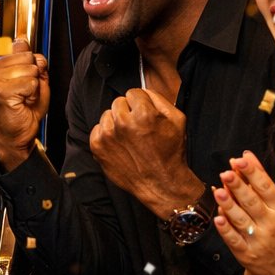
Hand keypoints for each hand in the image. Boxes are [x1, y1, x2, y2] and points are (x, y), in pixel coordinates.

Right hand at [0, 38, 49, 169]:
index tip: (23, 80)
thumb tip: (22, 41)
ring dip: (32, 86)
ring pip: (30, 70)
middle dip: (33, 75)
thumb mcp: (31, 77)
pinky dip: (32, 94)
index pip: (22, 48)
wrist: (19, 133)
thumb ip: (29, 58)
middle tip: (24, 91)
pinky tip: (21, 102)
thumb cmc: (23, 108)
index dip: (31, 64)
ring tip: (22, 97)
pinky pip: (31, 83)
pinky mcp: (0, 91)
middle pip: (28, 57)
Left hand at [89, 88, 200, 216]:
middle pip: (118, 102)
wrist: (160, 183)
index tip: (145, 115)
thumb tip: (142, 91)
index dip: (141, 103)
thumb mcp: (177, 120)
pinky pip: (97, 129)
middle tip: (138, 128)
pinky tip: (119, 145)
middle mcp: (123, 122)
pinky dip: (106, 135)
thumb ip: (159, 98)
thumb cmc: (170, 152)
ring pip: (107, 115)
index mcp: (143, 113)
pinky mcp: (97, 147)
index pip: (133, 92)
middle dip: (128, 111)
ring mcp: (108, 135)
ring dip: (116, 122)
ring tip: (129, 138)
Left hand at [212, 150, 274, 274]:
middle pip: (252, 202)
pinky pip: (234, 240)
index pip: (266, 187)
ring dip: (229, 205)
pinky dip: (226, 230)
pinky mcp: (246, 253)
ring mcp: (258, 240)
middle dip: (238, 186)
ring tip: (218, 191)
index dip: (253, 172)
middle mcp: (271, 224)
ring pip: (241, 220)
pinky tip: (218, 218)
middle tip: (226, 172)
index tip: (241, 159)